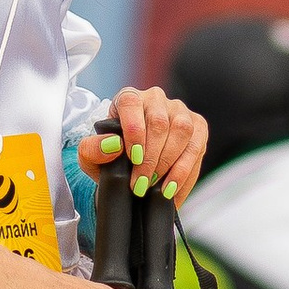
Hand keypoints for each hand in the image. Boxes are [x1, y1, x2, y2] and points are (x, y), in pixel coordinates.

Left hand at [79, 86, 208, 206]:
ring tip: (156, 187)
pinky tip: (172, 189)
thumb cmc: (111, 157)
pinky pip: (197, 146)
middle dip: (151, 158)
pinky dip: (185, 172)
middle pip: (159, 122)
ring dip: (170, 165)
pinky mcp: (197, 127)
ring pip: (182, 131)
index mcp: (128, 98)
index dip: (134, 131)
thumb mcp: (90, 156)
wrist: (129, 169)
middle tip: (141, 184)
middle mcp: (155, 99)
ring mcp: (179, 111)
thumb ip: (91, 149)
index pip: (132, 104)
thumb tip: (112, 144)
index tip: (132, 158)